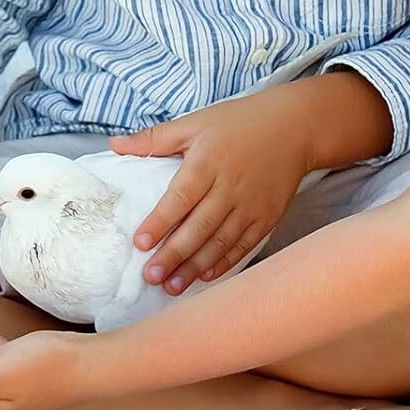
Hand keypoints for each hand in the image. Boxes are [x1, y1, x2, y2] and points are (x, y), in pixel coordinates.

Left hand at [109, 86, 311, 293]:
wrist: (295, 127)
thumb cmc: (239, 122)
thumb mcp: (195, 122)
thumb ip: (154, 139)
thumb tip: (114, 146)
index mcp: (208, 161)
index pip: (180, 197)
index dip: (160, 222)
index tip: (140, 243)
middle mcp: (230, 186)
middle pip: (198, 227)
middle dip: (173, 254)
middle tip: (150, 276)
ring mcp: (251, 205)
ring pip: (219, 242)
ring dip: (195, 266)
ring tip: (172, 286)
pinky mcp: (267, 217)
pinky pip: (243, 246)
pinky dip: (224, 263)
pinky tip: (205, 276)